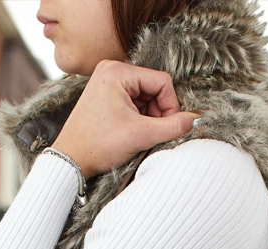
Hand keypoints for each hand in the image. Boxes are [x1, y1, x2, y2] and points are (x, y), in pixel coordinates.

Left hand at [51, 59, 200, 177]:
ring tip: (139, 135)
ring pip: (145, 97)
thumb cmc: (98, 145)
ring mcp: (107, 82)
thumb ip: (173, 126)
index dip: (171, 106)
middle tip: (153, 134)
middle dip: (159, 113)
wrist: (71, 159)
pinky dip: (139, 118)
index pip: (162, 82)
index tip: (168, 128)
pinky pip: (133, 102)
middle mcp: (111, 70)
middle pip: (154, 88)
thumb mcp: (141, 135)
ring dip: (150, 117)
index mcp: (118, 71)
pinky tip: (131, 133)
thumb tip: (196, 120)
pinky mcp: (106, 94)